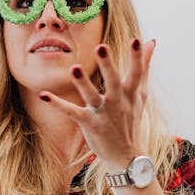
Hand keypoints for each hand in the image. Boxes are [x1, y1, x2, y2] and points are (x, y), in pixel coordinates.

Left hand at [39, 37, 156, 167]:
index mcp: (130, 93)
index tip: (137, 40)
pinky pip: (71, 112)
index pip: (136, 72)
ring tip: (74, 68)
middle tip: (101, 46)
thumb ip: (144, 66)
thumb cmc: (131, 119)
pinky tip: (43, 95)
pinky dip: (57, 104)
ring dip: (83, 83)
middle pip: (113, 80)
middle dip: (107, 65)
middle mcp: (117, 101)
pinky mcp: (88, 124)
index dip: (137, 57)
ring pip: (91, 96)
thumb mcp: (140, 93)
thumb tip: (151, 41)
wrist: (126, 155)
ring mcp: (102, 113)